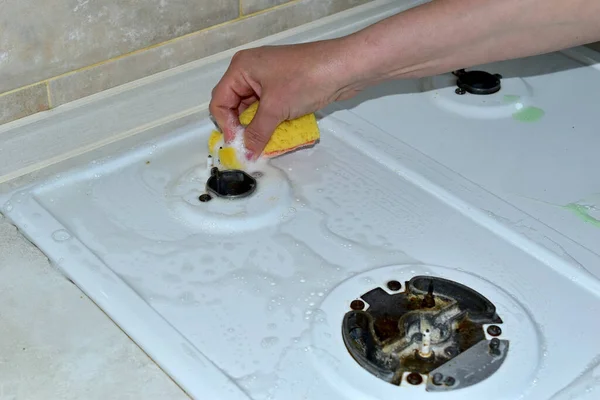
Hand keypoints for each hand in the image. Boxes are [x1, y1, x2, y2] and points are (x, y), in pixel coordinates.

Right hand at [209, 39, 360, 158]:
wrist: (344, 68)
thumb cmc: (306, 78)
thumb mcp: (275, 108)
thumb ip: (257, 133)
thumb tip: (246, 153)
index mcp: (241, 68)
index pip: (220, 100)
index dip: (225, 125)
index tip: (237, 144)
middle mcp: (252, 71)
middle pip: (235, 105)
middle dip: (242, 128)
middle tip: (249, 148)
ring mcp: (269, 79)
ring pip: (254, 109)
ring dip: (258, 127)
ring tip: (264, 144)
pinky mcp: (285, 87)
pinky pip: (270, 108)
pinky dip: (272, 122)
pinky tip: (278, 135)